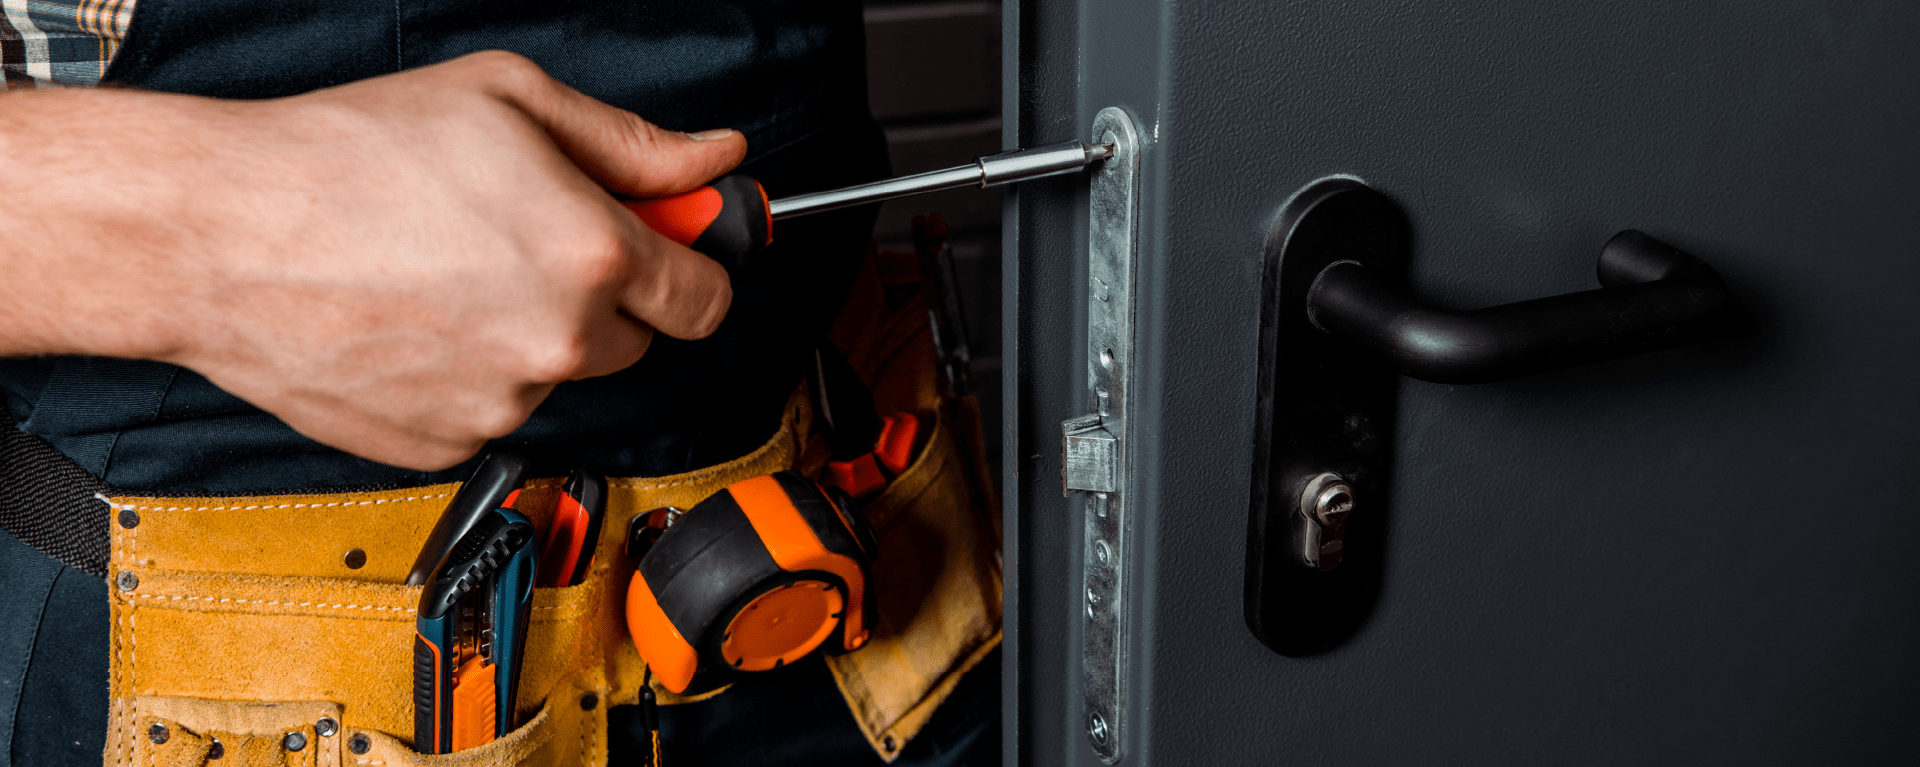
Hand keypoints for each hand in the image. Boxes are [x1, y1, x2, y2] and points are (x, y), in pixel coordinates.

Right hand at [0, 51, 743, 469]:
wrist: (220, 235)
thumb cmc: (347, 156)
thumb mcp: (508, 100)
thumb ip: (632, 142)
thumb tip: (714, 158)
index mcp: (591, 256)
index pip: (707, 299)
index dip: (692, 268)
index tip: (670, 254)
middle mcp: (558, 344)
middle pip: (633, 341)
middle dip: (599, 298)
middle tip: (522, 243)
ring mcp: (501, 404)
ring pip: (554, 376)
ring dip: (526, 337)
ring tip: (444, 273)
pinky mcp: (444, 443)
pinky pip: (489, 410)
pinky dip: (465, 375)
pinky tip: (412, 320)